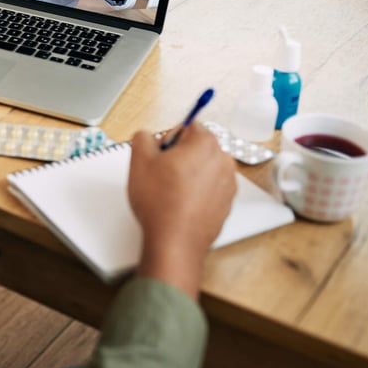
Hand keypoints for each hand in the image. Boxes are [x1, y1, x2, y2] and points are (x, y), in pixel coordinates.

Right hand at [127, 124, 236, 298]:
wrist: (175, 241)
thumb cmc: (160, 203)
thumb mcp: (138, 161)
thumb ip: (143, 137)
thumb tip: (148, 137)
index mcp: (205, 143)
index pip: (187, 126)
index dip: (168, 140)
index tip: (160, 156)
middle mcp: (223, 160)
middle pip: (198, 147)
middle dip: (180, 156)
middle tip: (162, 175)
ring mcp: (229, 183)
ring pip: (204, 168)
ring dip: (189, 174)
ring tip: (172, 192)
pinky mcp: (228, 202)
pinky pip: (210, 187)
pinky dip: (198, 191)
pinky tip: (182, 204)